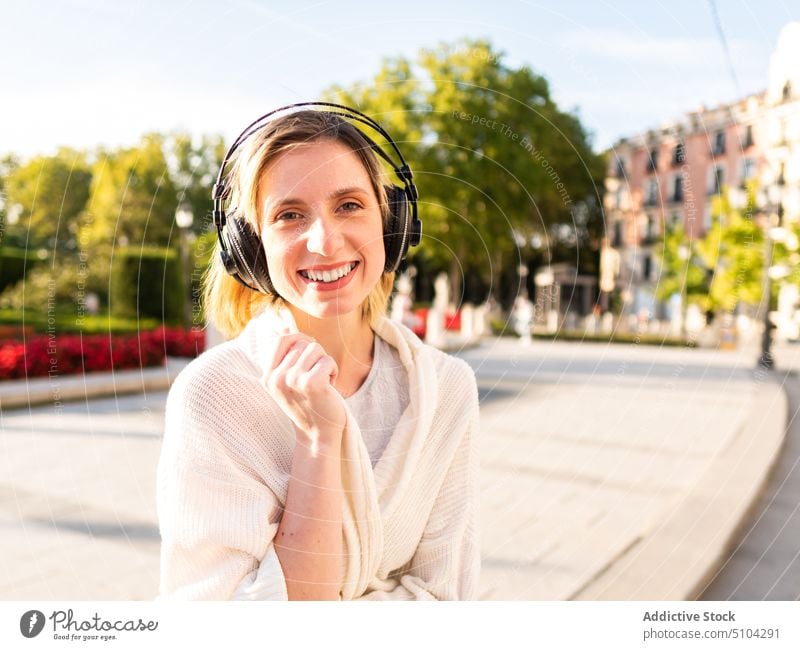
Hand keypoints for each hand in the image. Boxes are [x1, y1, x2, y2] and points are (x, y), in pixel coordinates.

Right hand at [263, 333, 345, 453]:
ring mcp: (292, 380)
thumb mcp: (288, 381)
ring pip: (316, 348)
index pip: (283, 339)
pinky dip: (333, 370)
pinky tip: (330, 386)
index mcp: (267, 376)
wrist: (318, 434)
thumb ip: (286, 358)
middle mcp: (276, 378)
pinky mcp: (311, 384)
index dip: (300, 340)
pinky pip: (327, 360)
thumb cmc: (309, 403)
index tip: (309, 355)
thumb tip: (285, 326)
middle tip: (316, 376)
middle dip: (315, 355)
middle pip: (302, 342)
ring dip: (325, 363)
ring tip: (322, 382)